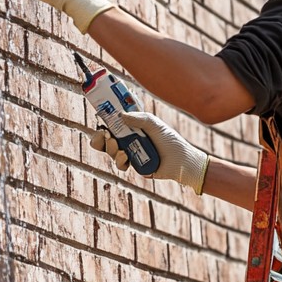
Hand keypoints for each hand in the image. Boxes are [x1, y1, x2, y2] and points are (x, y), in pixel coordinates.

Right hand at [89, 110, 209, 194]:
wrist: (182, 162)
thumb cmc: (171, 141)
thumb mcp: (155, 125)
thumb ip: (139, 118)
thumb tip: (120, 115)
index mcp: (134, 128)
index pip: (114, 123)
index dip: (105, 120)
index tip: (99, 116)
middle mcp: (130, 140)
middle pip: (107, 139)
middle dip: (100, 137)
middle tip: (103, 135)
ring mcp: (131, 154)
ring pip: (111, 151)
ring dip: (110, 148)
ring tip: (118, 146)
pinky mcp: (134, 166)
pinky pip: (120, 164)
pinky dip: (120, 160)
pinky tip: (126, 157)